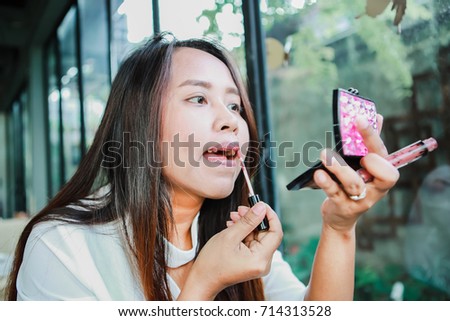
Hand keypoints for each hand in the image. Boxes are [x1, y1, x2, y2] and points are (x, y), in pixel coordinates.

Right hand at [178, 202, 282, 299]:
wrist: (202, 280)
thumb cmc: (212, 262)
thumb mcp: (230, 236)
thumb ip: (248, 221)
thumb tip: (261, 207)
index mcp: (260, 259)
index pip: (276, 233)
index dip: (270, 216)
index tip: (260, 204)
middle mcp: (263, 263)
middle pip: (267, 233)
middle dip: (254, 218)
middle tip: (240, 209)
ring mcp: (258, 263)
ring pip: (258, 236)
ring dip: (247, 224)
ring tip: (233, 216)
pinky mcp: (252, 261)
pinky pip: (253, 242)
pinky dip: (244, 232)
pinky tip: (233, 226)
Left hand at [313, 114, 398, 232]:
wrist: (341, 216)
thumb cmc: (354, 184)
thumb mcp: (364, 165)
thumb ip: (370, 143)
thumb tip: (378, 117)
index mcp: (382, 175)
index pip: (386, 156)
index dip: (374, 139)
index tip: (359, 121)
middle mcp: (376, 189)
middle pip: (380, 174)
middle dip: (367, 157)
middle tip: (350, 143)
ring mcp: (361, 200)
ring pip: (355, 185)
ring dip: (339, 168)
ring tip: (324, 154)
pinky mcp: (343, 207)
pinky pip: (335, 194)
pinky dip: (327, 183)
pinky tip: (318, 173)